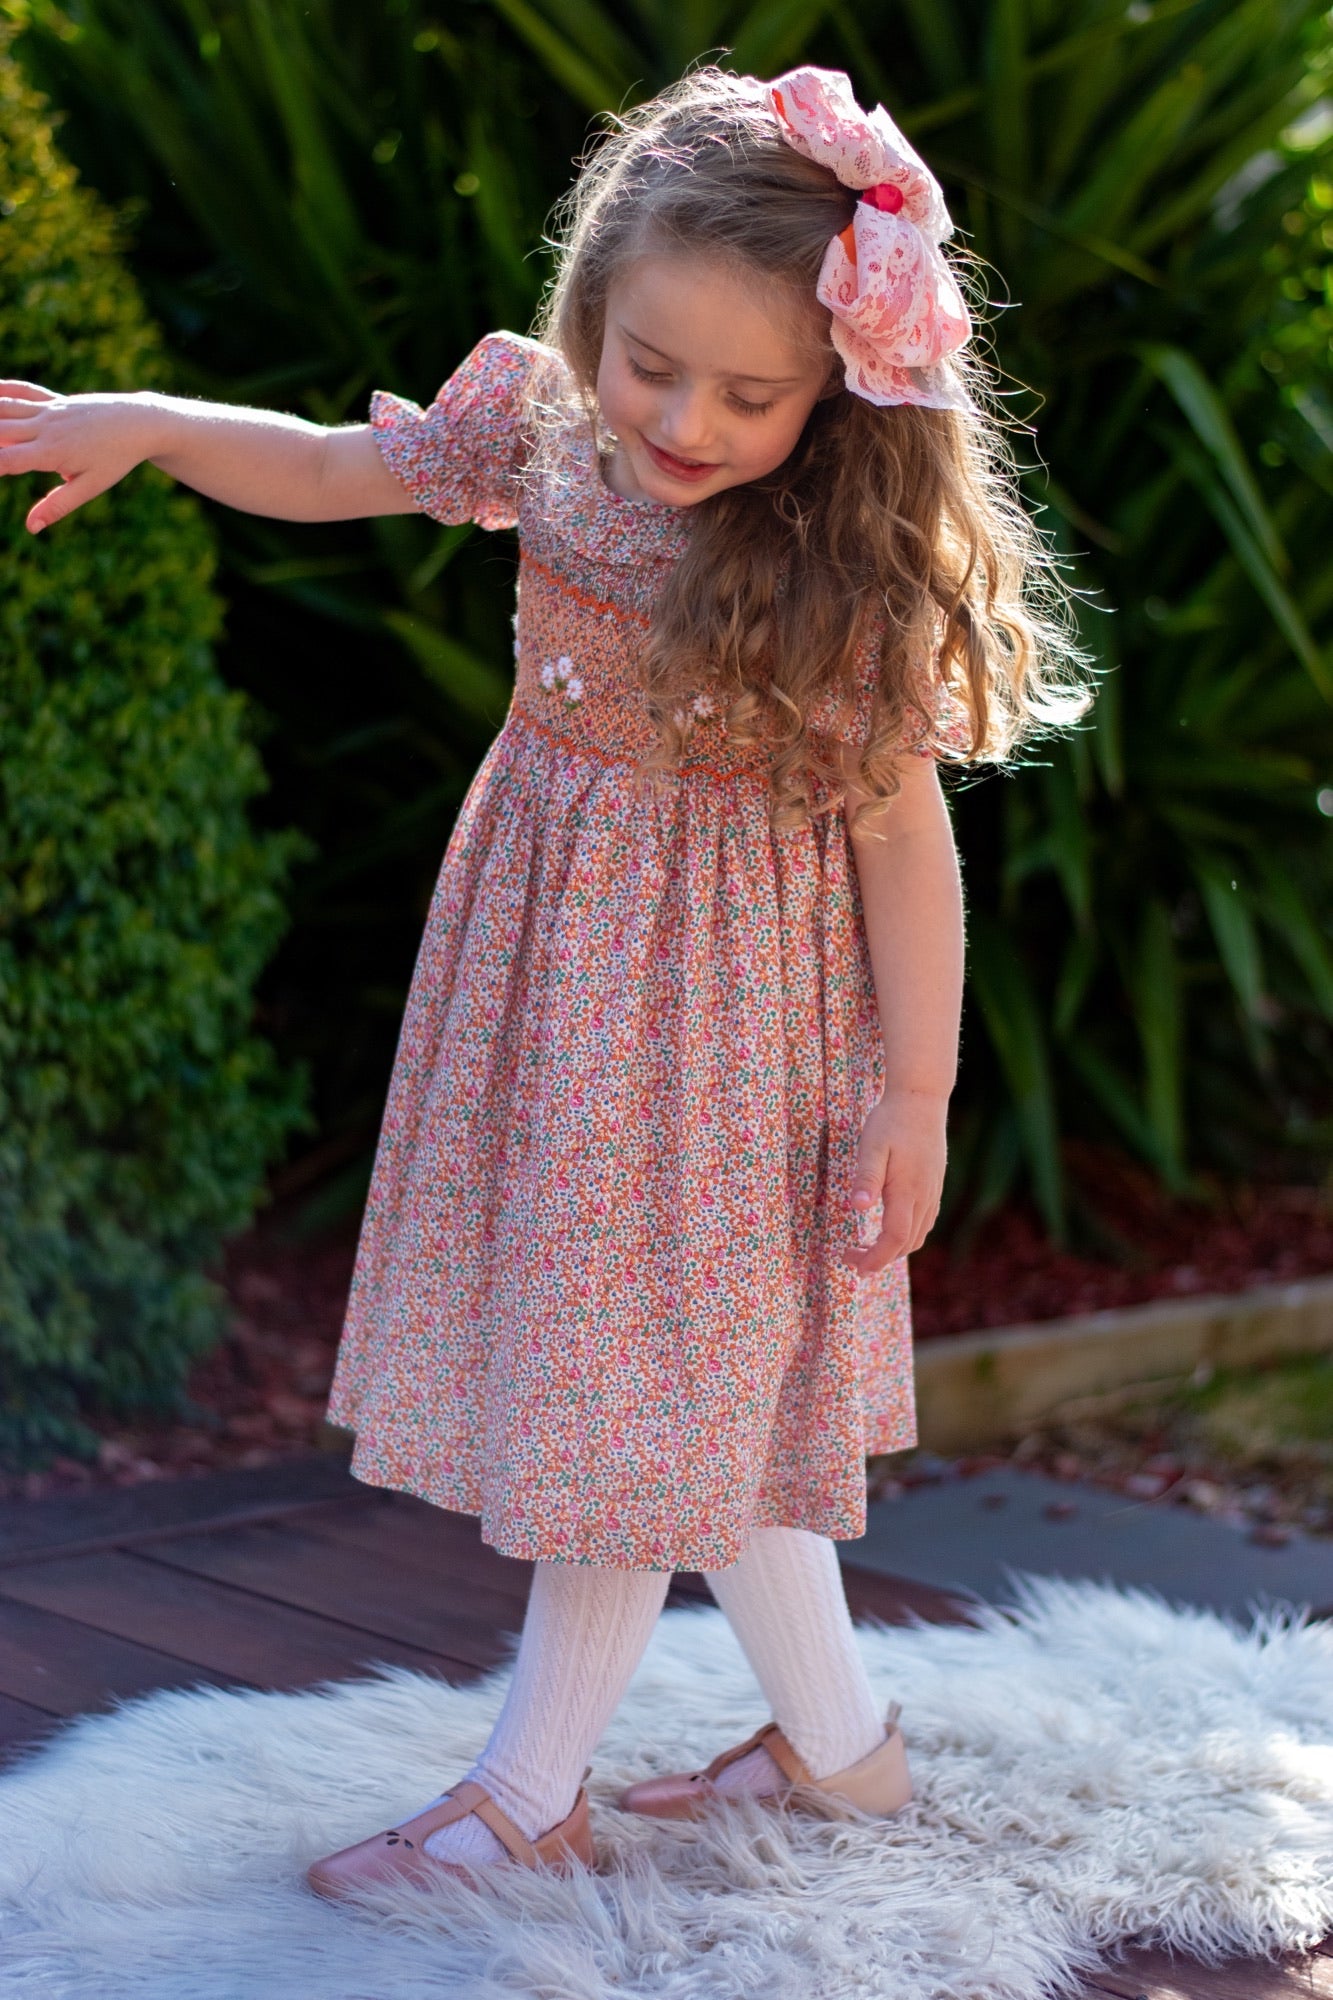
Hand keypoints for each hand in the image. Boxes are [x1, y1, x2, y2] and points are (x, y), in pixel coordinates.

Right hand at [0, 380, 160, 532]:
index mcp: (51, 453)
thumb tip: (31, 527)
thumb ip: (58, 505)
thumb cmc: (116, 459)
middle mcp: (44, 428)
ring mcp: (47, 410)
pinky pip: (20, 391)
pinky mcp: (53, 399)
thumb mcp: (90, 487)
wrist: (138, 423)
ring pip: (3, 407)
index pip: (6, 459)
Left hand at [839, 1086, 947, 1275]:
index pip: (895, 1239)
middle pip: (907, 1244)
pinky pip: (925, 1222)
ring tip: (866, 1250)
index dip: (875, 1258)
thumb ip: (867, 1177)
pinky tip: (889, 1229)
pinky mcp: (935, 1185)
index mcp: (908, 1190)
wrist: (922, 1098)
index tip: (852, 1262)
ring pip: (918, 1236)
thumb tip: (857, 1207)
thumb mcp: (872, 1146)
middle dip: (880, 1259)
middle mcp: (925, 1196)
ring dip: (894, 1250)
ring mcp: (933, 1192)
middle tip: (850, 1258)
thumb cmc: (892, 1120)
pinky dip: (907, 1236)